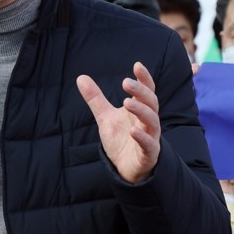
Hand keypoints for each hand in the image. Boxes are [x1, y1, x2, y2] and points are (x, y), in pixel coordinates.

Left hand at [77, 62, 160, 183]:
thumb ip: (96, 98)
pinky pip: (148, 144)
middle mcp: (148, 121)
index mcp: (140, 110)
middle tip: (126, 82)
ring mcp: (151, 137)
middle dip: (141, 91)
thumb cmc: (120, 138)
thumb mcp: (105, 117)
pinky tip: (133, 130)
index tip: (137, 65)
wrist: (125, 167)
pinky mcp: (148, 154)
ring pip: (152, 121)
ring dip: (141, 110)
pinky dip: (142, 137)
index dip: (144, 78)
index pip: (147, 90)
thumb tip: (81, 77)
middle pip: (151, 102)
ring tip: (126, 102)